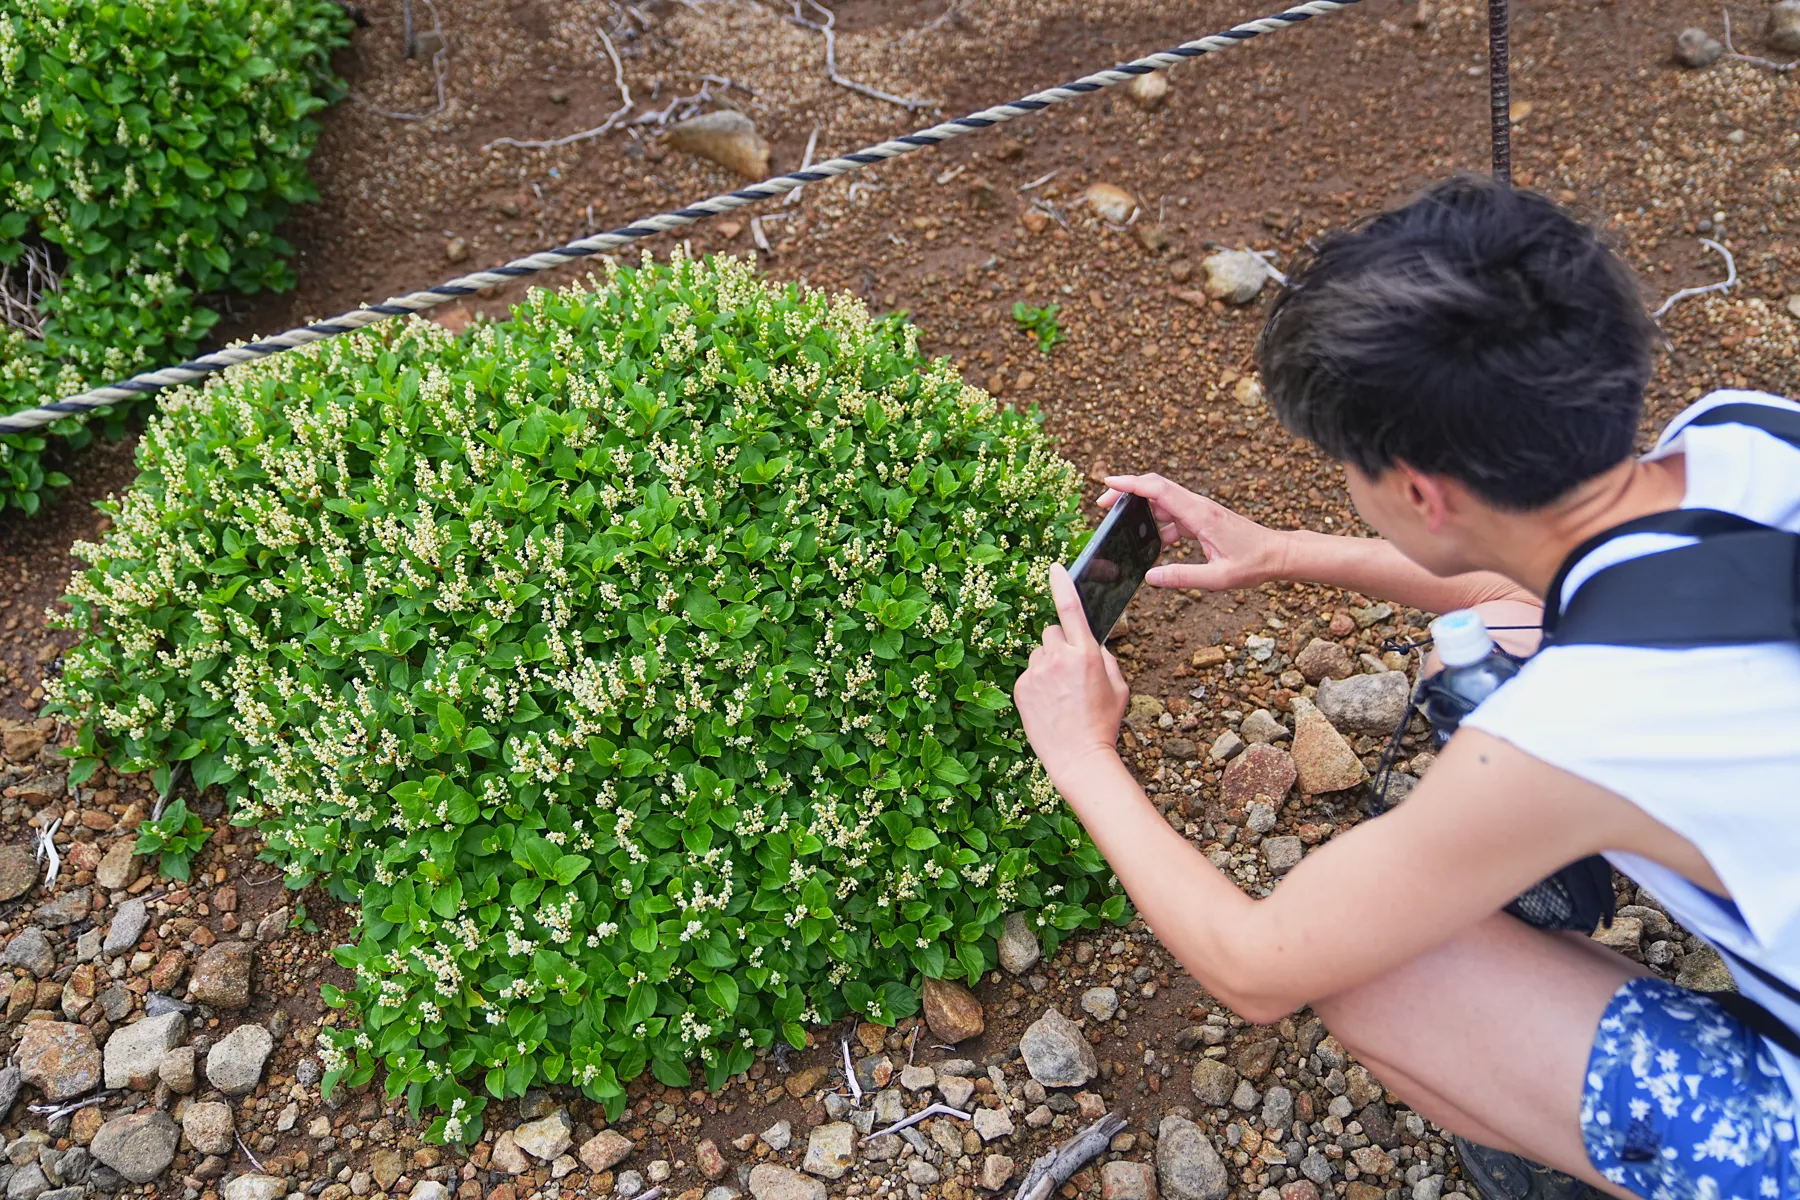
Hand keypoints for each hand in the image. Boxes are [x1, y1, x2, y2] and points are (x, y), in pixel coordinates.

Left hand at [1014, 564, 1129, 777]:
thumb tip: (1093, 646)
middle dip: (1060, 645)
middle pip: (1052, 632)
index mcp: (1086, 654)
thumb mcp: (1118, 687)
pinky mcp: (1021, 687)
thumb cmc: (1102, 723)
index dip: (1062, 583)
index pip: (1070, 608)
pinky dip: (1036, 683)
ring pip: (1038, 654)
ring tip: (1059, 694)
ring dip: (1047, 665)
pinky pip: (1028, 673)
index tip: (1054, 567)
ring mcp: (1036, 673)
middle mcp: (1058, 658)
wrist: (1078, 757)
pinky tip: (1048, 704)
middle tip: (1070, 671)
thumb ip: (1106, 659)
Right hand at [1099, 473, 1289, 590]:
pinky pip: (1173, 515)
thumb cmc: (1253, 564)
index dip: (1130, 484)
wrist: (1278, 554)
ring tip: (1120, 523)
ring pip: (1163, 500)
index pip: (1159, 489)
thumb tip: (1150, 577)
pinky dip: (1158, 524)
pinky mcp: (1202, 519)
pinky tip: (1153, 544)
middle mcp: (1198, 506)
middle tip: (1102, 504)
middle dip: (1126, 491)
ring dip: (1140, 508)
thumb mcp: (1218, 577)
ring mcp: (1200, 511)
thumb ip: (1183, 577)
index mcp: (1200, 515)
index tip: (1107, 482)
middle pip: (1155, 488)